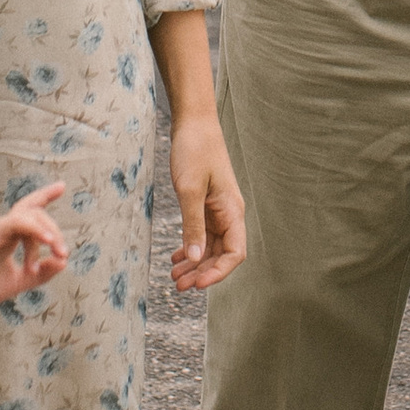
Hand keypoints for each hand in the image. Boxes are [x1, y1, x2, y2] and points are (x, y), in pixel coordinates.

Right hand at [0, 189, 68, 314]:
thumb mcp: (20, 281)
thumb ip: (43, 272)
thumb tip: (64, 261)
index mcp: (9, 235)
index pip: (29, 209)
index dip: (45, 196)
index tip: (61, 186)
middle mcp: (3, 227)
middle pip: (36, 213)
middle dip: (55, 231)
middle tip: (63, 254)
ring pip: (31, 215)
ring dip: (48, 234)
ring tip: (57, 254)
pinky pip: (18, 222)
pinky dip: (35, 230)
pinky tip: (47, 241)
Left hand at [168, 109, 246, 293]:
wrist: (193, 123)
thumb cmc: (195, 151)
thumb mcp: (190, 190)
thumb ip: (193, 225)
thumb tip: (196, 259)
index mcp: (232, 211)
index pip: (235, 253)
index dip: (219, 272)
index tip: (197, 284)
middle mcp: (229, 214)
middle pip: (222, 254)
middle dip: (203, 272)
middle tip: (178, 286)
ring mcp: (218, 210)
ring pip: (211, 247)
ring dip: (195, 263)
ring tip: (174, 276)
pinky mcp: (206, 205)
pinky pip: (202, 234)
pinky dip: (191, 247)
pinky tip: (177, 257)